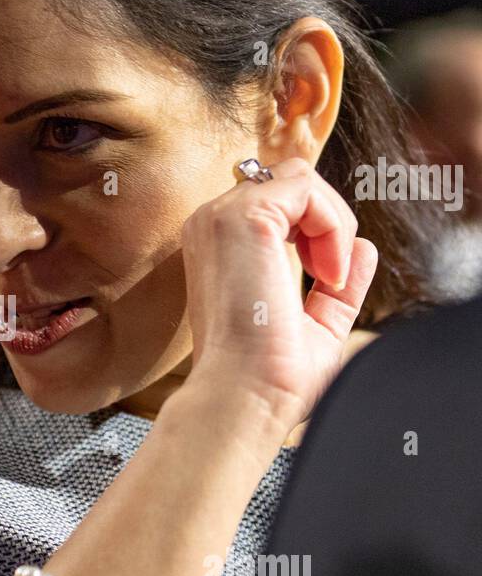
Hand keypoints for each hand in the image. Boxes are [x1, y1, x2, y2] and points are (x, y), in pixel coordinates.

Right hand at [180, 157, 377, 428]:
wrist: (244, 397)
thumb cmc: (268, 376)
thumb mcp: (315, 323)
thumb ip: (335, 283)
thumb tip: (365, 248)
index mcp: (218, 245)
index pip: (279, 201)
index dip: (319, 231)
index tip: (328, 282)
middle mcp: (211, 224)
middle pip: (291, 181)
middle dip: (329, 223)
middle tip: (332, 278)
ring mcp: (221, 217)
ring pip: (300, 178)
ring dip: (333, 223)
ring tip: (331, 275)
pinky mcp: (243, 218)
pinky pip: (306, 188)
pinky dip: (333, 225)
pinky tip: (328, 272)